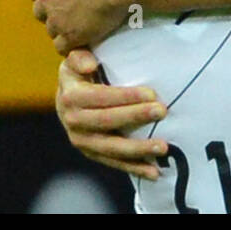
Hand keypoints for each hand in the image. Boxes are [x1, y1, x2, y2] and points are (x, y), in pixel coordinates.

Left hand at [24, 0, 144, 52]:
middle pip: (40, 11)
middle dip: (52, 12)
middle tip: (72, 9)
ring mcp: (56, 19)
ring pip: (52, 30)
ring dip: (63, 29)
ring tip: (81, 24)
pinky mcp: (70, 36)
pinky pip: (63, 46)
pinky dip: (71, 44)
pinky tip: (84, 38)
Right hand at [56, 48, 168, 179]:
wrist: (67, 96)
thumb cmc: (79, 72)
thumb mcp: (75, 58)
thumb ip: (79, 57)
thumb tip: (90, 64)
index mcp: (70, 97)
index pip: (100, 98)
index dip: (126, 97)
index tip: (152, 94)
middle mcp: (72, 121)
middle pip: (107, 122)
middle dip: (136, 117)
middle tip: (162, 111)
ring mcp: (81, 141)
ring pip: (111, 148)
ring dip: (138, 149)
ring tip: (163, 147)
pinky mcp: (91, 153)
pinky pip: (114, 163)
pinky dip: (134, 168)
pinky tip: (154, 172)